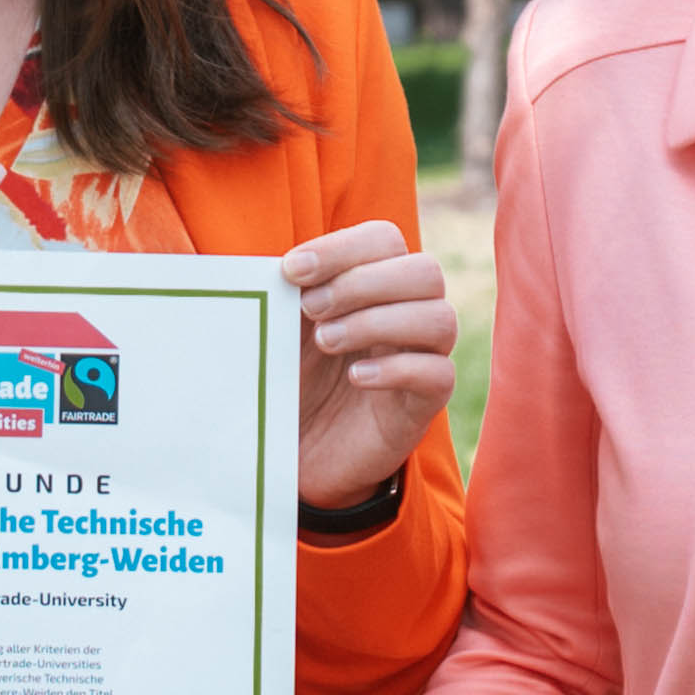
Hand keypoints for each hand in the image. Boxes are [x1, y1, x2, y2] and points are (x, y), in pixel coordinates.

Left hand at [281, 221, 456, 508]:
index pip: (385, 239)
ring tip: (326, 342)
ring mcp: (423, 357)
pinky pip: (439, 373)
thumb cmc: (290, 381)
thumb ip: (278, 294)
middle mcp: (408, 313)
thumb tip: (254, 266)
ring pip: (440, 318)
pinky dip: (397, 369)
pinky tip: (355, 379)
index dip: (342, 248)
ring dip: (378, 322)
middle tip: (310, 310)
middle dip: (361, 283)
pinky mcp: (425, 402)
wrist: (298, 455)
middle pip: (424, 271)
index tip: (291, 271)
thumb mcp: (277, 331)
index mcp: (374, 283)